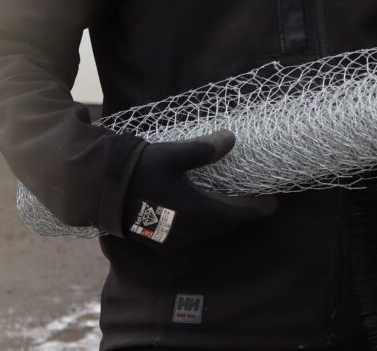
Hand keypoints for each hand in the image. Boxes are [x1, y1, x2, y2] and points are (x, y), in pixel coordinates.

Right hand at [124, 129, 276, 246]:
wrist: (103, 190)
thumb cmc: (142, 170)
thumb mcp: (176, 155)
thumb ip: (205, 149)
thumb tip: (232, 138)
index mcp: (199, 212)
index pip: (237, 214)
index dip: (256, 208)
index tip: (272, 204)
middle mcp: (190, 231)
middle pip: (224, 224)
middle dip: (239, 212)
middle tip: (253, 200)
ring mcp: (175, 238)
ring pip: (208, 229)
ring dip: (220, 216)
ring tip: (229, 201)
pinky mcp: (161, 238)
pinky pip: (192, 231)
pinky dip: (204, 219)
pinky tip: (201, 206)